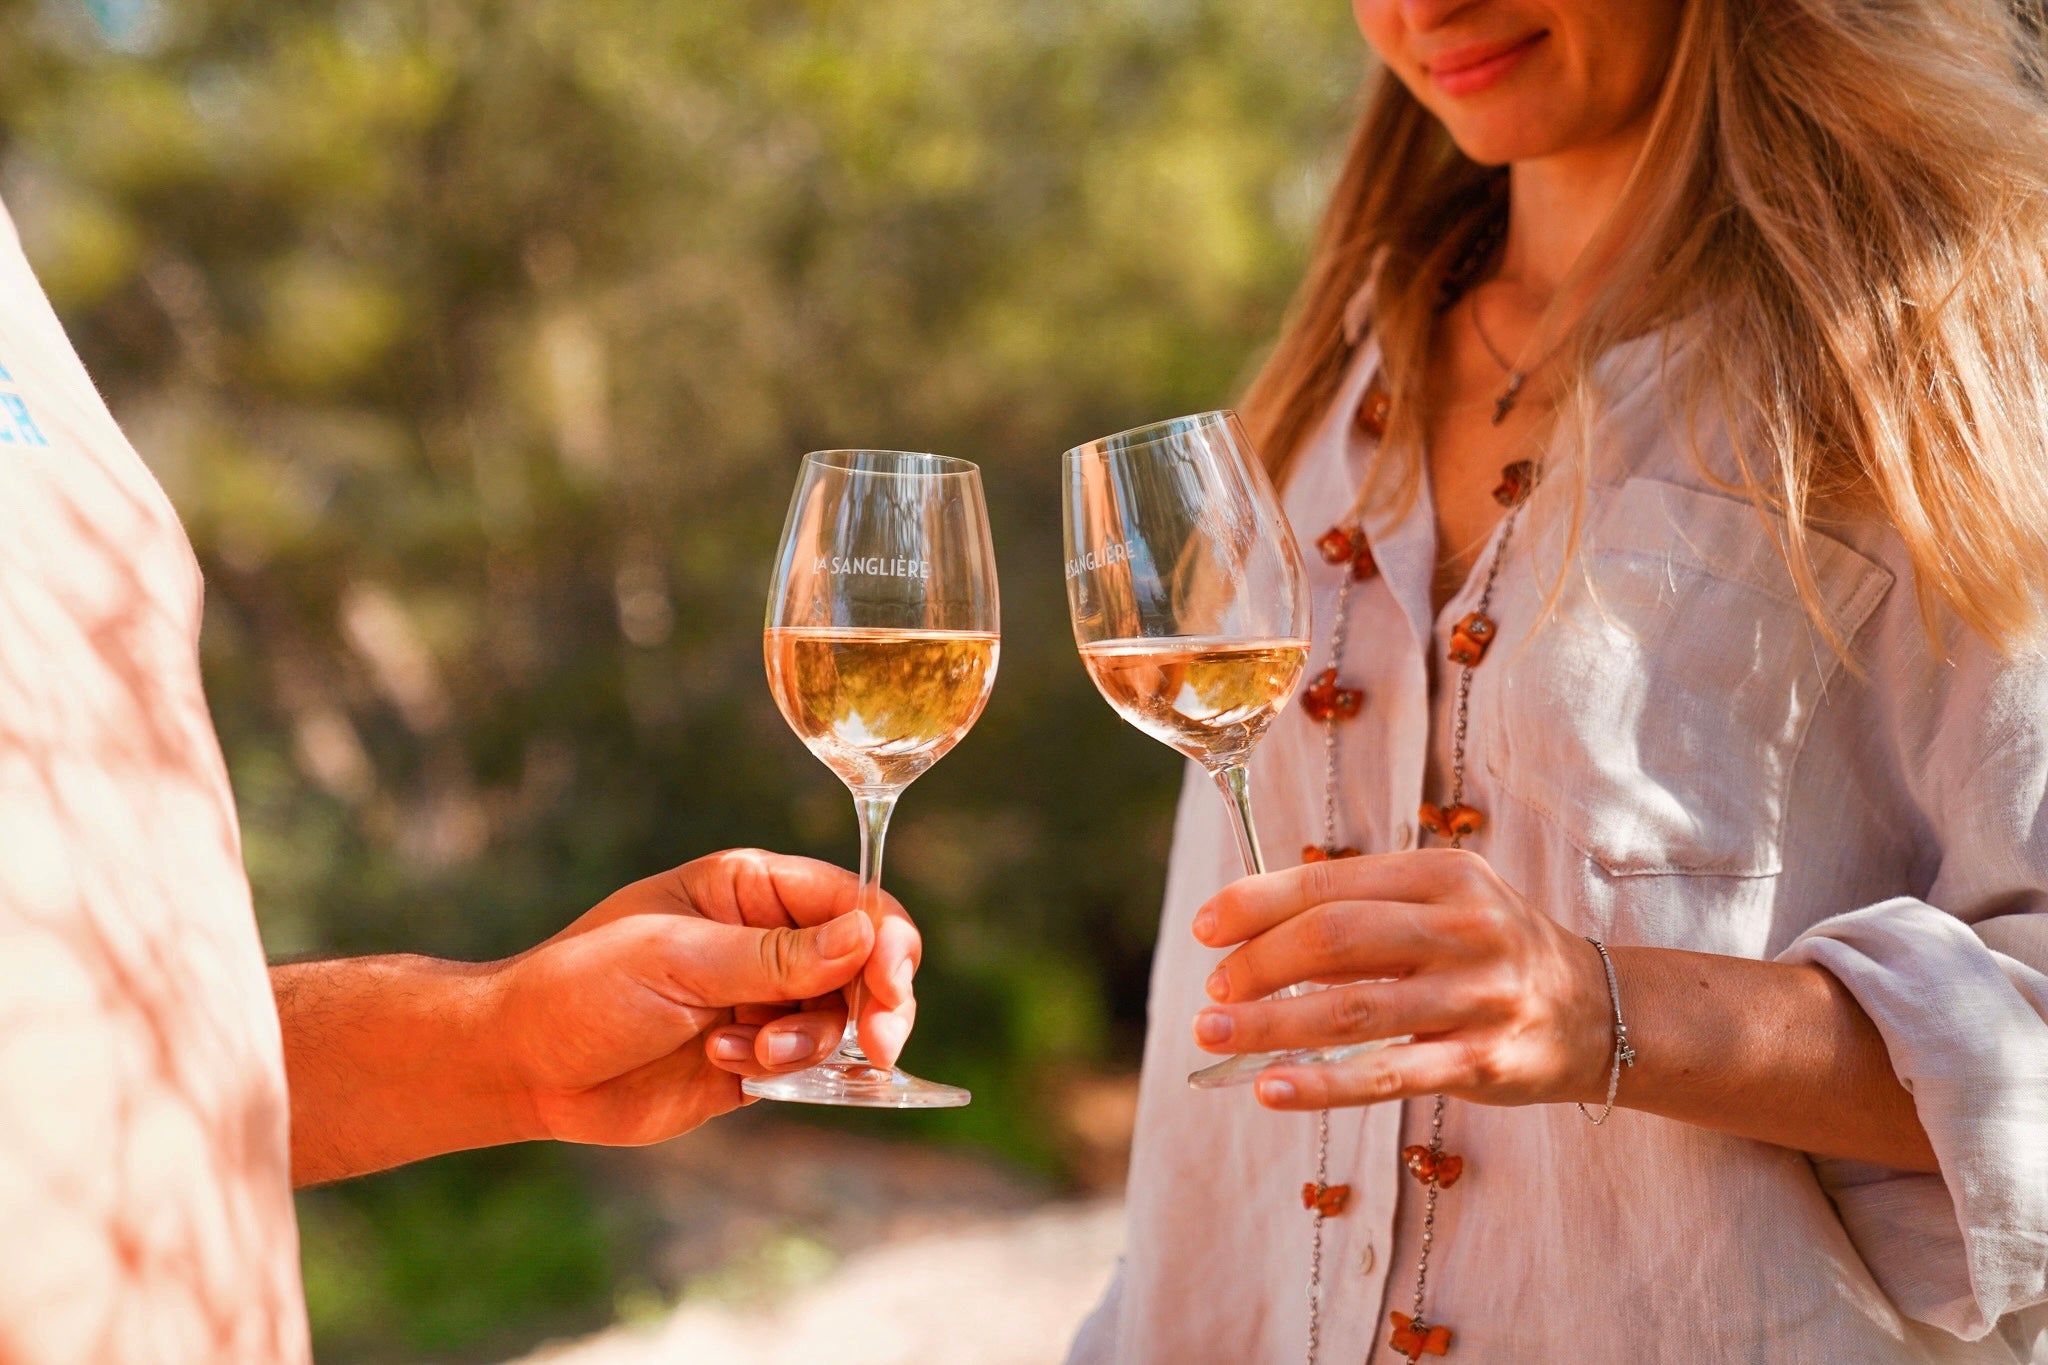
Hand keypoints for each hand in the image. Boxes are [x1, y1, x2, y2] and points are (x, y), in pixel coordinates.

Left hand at [490, 849, 921, 1144]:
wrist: (523, 1067)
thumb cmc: (582, 988)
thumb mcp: (678, 960)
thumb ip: (776, 955)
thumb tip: (868, 933)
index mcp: (750, 890)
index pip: (851, 901)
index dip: (885, 941)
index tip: (891, 987)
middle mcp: (768, 941)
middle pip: (865, 963)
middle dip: (876, 1003)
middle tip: (878, 1045)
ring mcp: (763, 1001)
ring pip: (841, 1021)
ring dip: (809, 1042)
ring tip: (746, 1052)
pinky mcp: (755, 1059)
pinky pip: (810, 1067)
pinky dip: (785, 1072)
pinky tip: (727, 1066)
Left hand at [1189, 848, 1614, 1111]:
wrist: (1599, 1011)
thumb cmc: (1490, 953)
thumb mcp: (1440, 907)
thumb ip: (1362, 913)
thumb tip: (1252, 940)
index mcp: (1443, 874)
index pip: (1328, 883)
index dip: (1256, 904)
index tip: (1206, 929)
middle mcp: (1464, 927)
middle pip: (1336, 938)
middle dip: (1259, 964)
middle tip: (1214, 993)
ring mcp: (1477, 996)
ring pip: (1353, 1008)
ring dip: (1271, 1024)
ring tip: (1214, 1035)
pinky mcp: (1483, 1062)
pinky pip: (1387, 1074)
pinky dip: (1322, 1083)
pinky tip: (1272, 1088)